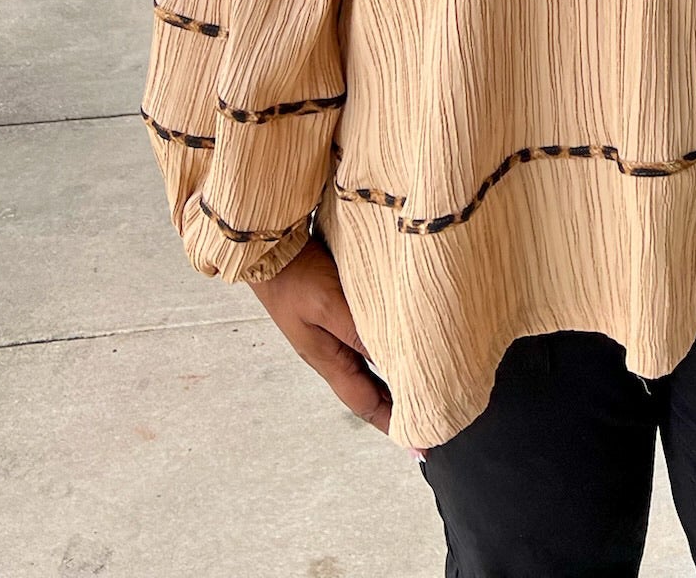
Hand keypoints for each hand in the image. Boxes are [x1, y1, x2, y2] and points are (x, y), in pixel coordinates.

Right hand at [249, 236, 425, 458]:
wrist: (268, 250)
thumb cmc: (296, 277)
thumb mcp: (331, 307)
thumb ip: (360, 333)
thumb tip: (394, 362)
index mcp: (328, 360)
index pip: (368, 403)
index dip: (394, 425)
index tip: (419, 445)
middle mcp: (330, 354)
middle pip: (368, 392)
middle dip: (396, 409)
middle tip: (427, 421)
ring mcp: (328, 336)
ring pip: (367, 370)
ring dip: (391, 383)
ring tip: (418, 392)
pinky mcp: (331, 316)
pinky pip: (363, 345)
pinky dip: (382, 355)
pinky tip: (395, 348)